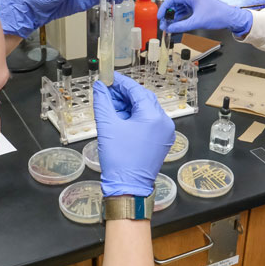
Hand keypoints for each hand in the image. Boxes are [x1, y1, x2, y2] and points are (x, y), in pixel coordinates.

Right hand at [93, 73, 174, 197]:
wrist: (128, 187)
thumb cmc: (120, 160)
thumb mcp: (107, 126)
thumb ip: (103, 102)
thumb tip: (100, 87)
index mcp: (154, 117)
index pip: (137, 91)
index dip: (121, 83)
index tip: (109, 78)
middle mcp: (164, 123)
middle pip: (143, 99)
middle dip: (124, 95)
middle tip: (107, 92)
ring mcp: (164, 133)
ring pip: (146, 111)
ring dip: (129, 106)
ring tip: (110, 105)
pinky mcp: (160, 141)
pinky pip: (149, 122)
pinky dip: (135, 117)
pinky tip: (120, 117)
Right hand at [157, 0, 251, 35]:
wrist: (230, 18)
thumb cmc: (218, 15)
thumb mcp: (196, 22)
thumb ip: (181, 26)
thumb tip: (170, 28)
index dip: (164, 8)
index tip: (160, 16)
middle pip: (175, 4)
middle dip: (168, 14)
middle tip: (164, 23)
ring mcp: (195, 1)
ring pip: (180, 8)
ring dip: (174, 17)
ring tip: (169, 26)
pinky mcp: (198, 7)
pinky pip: (185, 11)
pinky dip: (180, 17)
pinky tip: (176, 24)